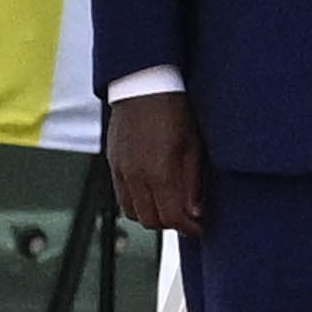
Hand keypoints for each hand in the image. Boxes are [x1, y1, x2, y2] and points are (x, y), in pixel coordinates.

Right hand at [105, 94, 210, 236]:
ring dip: (151, 214)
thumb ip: (192, 182)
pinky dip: (137, 201)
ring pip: (133, 212)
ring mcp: (121, 170)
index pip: (172, 217)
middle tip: (186, 216)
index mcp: (159, 172)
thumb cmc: (173, 109)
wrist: (144, 84)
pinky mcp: (112, 163)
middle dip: (170, 223)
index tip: (199, 227)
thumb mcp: (193, 145)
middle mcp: (136, 176)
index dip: (188, 227)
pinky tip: (151, 190)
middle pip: (151, 221)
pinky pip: (121, 196)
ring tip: (168, 204)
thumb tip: (195, 212)